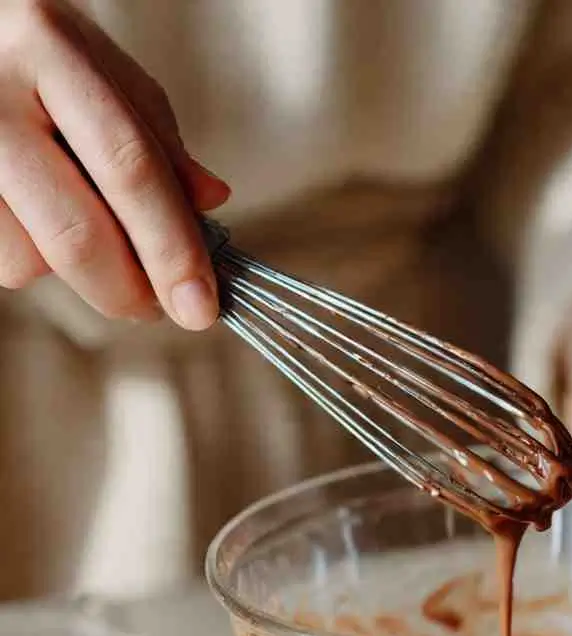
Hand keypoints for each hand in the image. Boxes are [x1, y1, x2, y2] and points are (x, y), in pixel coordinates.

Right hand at [0, 0, 229, 327]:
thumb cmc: (49, 62)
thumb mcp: (114, 78)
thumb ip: (161, 145)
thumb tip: (210, 203)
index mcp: (51, 51)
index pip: (129, 168)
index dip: (172, 250)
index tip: (201, 308)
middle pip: (77, 235)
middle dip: (131, 291)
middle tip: (158, 305)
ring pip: (30, 260)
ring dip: (79, 271)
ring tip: (87, 223)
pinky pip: (3, 259)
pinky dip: (36, 256)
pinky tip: (41, 215)